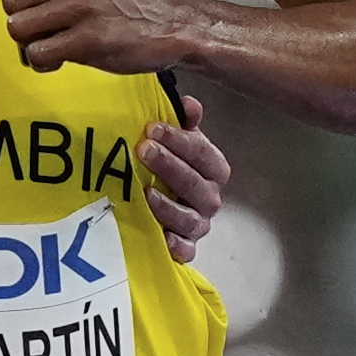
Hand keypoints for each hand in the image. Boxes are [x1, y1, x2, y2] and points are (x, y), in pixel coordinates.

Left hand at [0, 0, 188, 76]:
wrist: (166, 25)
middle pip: (10, 1)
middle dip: (26, 19)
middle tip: (53, 24)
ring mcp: (85, 5)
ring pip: (19, 29)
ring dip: (33, 43)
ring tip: (58, 39)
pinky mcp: (91, 39)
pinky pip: (37, 54)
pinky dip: (45, 62)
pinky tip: (63, 56)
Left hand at [142, 95, 227, 262]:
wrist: (155, 207)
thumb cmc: (166, 169)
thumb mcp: (173, 142)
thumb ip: (183, 124)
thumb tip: (188, 104)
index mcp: (211, 169)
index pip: (203, 153)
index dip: (179, 140)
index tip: (151, 128)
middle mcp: (209, 198)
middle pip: (197, 184)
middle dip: (170, 166)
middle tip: (143, 150)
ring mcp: (198, 225)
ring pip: (191, 219)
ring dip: (169, 206)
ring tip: (146, 193)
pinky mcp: (185, 249)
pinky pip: (186, 251)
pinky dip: (176, 246)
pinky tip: (162, 236)